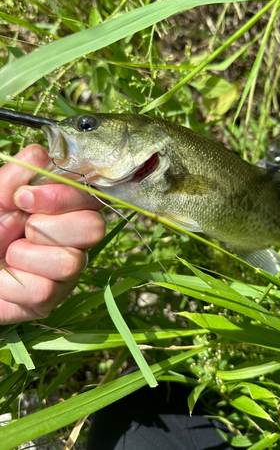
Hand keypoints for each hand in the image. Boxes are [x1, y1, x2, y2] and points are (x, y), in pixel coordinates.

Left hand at [0, 144, 105, 323]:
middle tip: (20, 227)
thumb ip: (16, 175)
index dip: (65, 197)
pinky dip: (10, 283)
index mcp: (64, 210)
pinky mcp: (49, 300)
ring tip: (9, 254)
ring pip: (70, 262)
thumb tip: (42, 155)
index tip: (25, 198)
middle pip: (93, 229)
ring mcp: (65, 272)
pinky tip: (3, 278)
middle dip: (48, 227)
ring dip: (26, 255)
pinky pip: (43, 290)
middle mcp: (72, 239)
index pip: (92, 198)